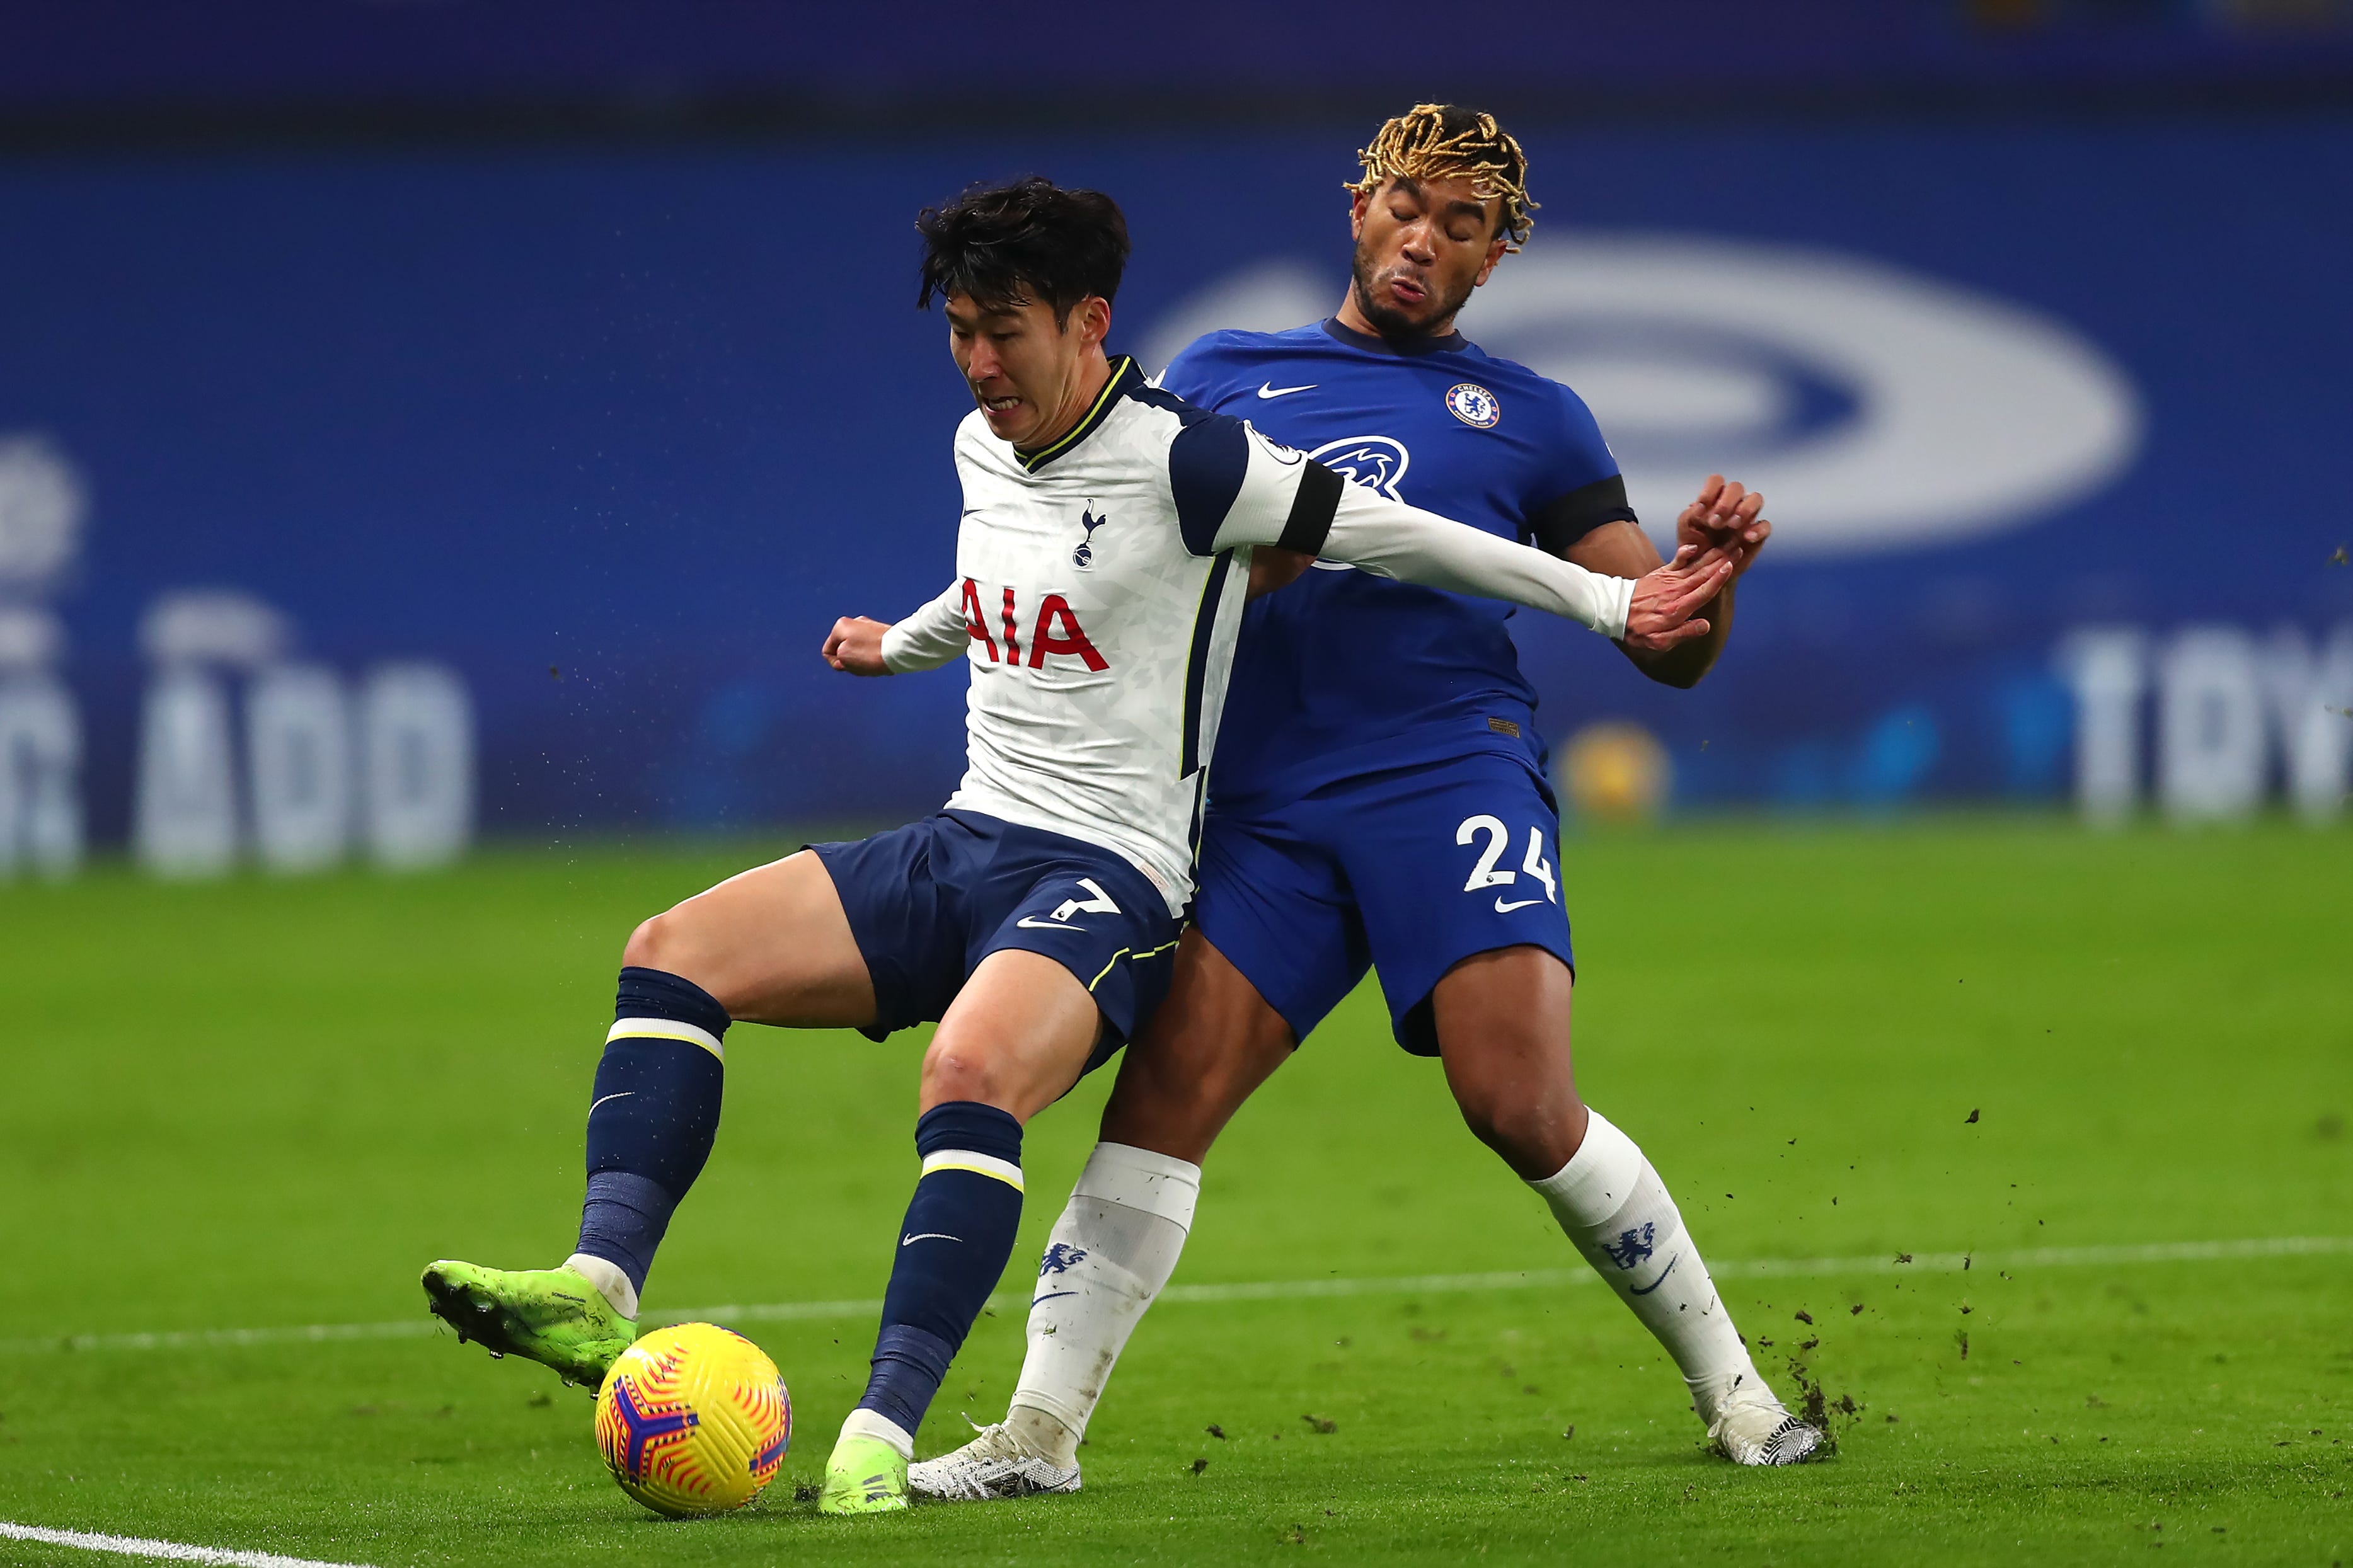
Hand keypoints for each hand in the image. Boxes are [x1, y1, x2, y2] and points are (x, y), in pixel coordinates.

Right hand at [822, 616, 890, 675]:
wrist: (899, 649)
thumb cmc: (870, 654)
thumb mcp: (843, 659)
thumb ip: (837, 659)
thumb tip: (846, 658)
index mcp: (840, 625)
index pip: (828, 652)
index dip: (836, 663)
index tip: (849, 664)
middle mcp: (854, 622)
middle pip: (844, 651)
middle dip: (851, 662)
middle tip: (863, 664)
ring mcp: (869, 626)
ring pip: (858, 652)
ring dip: (863, 662)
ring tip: (874, 662)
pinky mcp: (882, 633)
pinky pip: (872, 650)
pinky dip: (874, 658)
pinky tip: (882, 660)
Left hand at [1623, 544, 1739, 651]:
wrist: (1614, 613)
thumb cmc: (1639, 630)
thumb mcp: (1659, 641)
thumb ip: (1683, 633)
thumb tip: (1706, 626)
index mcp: (1678, 608)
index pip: (1703, 592)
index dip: (1718, 579)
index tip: (1731, 566)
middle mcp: (1676, 591)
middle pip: (1704, 574)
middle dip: (1723, 560)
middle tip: (1739, 546)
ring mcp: (1668, 580)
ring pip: (1695, 566)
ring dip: (1712, 555)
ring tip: (1727, 543)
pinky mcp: (1661, 574)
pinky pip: (1677, 561)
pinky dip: (1686, 553)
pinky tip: (1695, 546)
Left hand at [1676, 474, 1770, 576]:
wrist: (1703, 568)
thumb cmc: (1694, 543)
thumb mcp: (1686, 527)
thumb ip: (1690, 514)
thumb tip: (1701, 507)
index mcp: (1714, 497)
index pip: (1716, 481)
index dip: (1708, 492)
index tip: (1700, 511)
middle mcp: (1733, 503)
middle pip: (1736, 487)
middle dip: (1725, 503)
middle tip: (1714, 523)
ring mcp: (1747, 517)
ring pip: (1756, 499)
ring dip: (1744, 509)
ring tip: (1732, 525)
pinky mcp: (1757, 534)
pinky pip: (1766, 525)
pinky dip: (1758, 530)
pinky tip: (1746, 537)